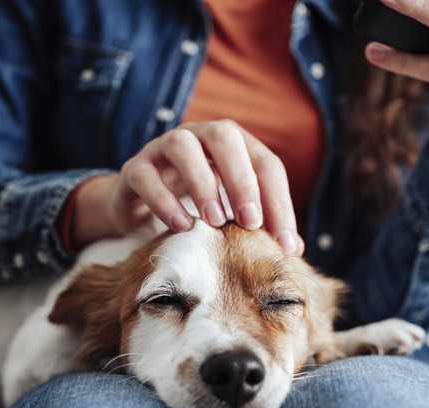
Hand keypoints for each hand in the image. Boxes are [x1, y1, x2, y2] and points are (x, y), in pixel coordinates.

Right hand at [70, 120, 303, 254]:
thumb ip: (261, 225)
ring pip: (183, 146)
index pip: (265, 163)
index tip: (284, 243)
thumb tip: (294, 250)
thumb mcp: (231, 213)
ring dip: (202, 183)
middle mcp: (199, 136)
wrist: (140, 206)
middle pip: (225, 137)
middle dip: (241, 179)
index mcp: (233, 145)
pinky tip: (181, 227)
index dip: (278, 201)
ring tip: (214, 221)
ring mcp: (163, 148)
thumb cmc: (196, 207)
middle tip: (250, 222)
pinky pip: (146, 175)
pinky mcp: (134, 168)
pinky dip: (164, 200)